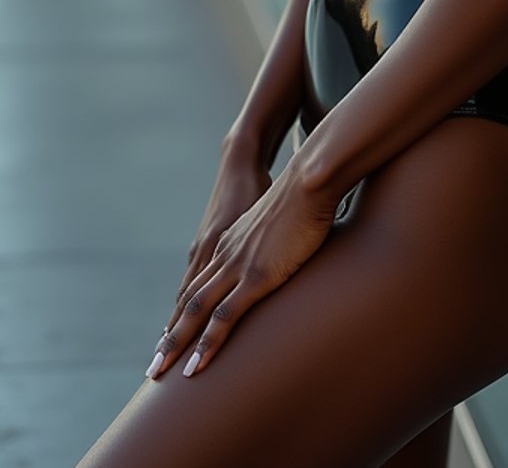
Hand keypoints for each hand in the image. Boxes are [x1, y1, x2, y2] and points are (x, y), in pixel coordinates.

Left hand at [145, 160, 338, 379]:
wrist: (307, 181)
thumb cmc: (303, 195)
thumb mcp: (279, 219)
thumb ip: (272, 235)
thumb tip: (282, 244)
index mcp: (229, 242)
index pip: (198, 282)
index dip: (183, 310)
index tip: (171, 334)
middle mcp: (225, 254)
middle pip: (188, 300)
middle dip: (170, 335)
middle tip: (154, 365)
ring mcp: (238, 266)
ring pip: (196, 311)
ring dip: (176, 344)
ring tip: (160, 373)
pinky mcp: (256, 277)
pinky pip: (224, 316)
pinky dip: (207, 343)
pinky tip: (197, 366)